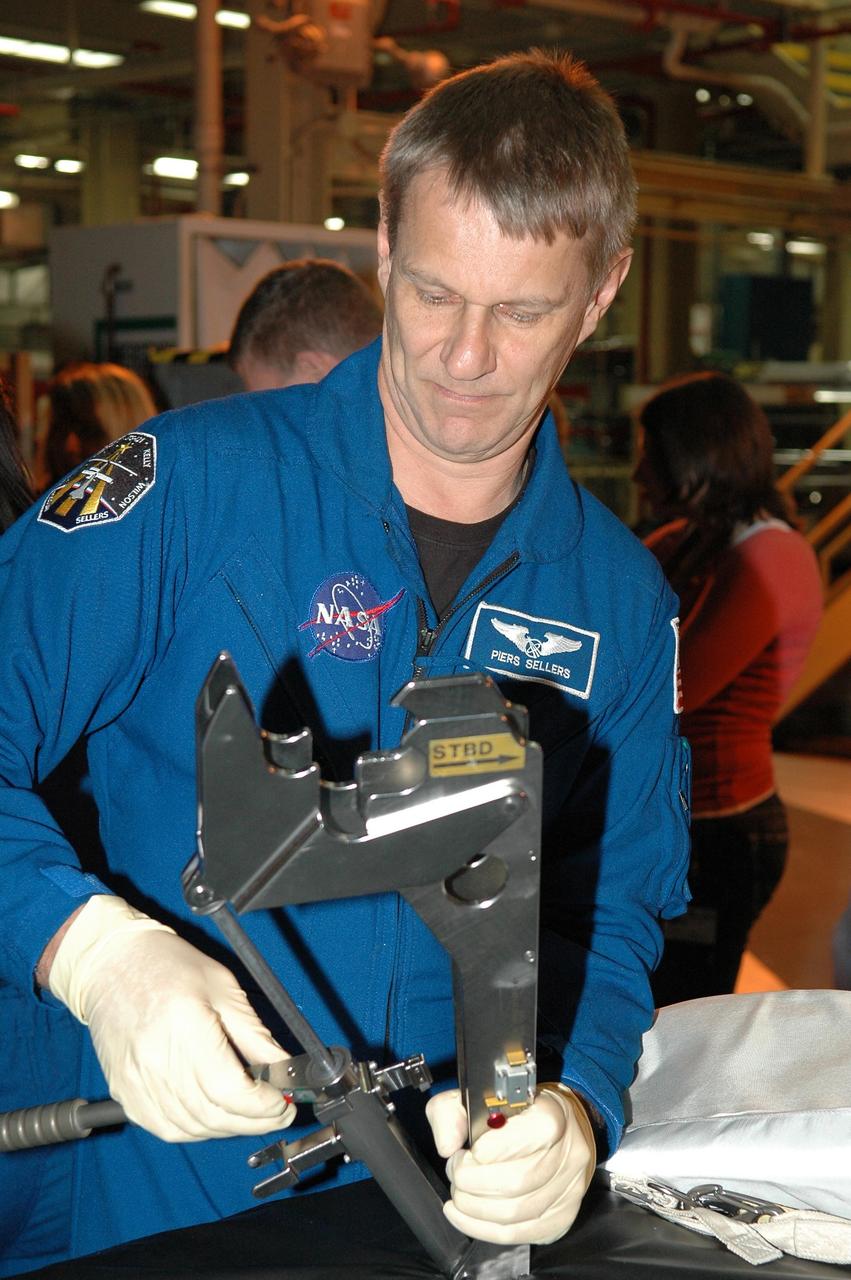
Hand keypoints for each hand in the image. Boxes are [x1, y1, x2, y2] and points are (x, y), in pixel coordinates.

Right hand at [48, 895, 296, 1141]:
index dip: (262, 1106)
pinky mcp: (124, 1093)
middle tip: (278, 1112)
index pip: (229, 1090)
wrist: (112, 963)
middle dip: (254, 1122)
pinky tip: (214, 1116)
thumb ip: (255, 1035)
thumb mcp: (224, 988)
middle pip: (213, 1115)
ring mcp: (136, 1082)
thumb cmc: (169, 965)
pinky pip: (165, 1128)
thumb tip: (285, 1067)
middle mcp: (156, 1061)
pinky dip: (196, 1129)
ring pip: (191, 1128)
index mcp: (186, 1027)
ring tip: (250, 1114)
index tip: (284, 1103)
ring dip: (227, 1128)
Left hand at [425, 1084, 595, 1244]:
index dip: (492, 1149)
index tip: (468, 1151)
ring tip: (460, 1191)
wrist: (556, 1129)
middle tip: (456, 1172)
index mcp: (552, 1116)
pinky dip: (481, 1228)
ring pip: (514, 1213)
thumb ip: (453, 1111)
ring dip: (473, 1207)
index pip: (530, 1136)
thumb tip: (447, 1145)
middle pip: (516, 1181)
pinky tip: (464, 1215)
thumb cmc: (514, 1114)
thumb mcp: (477, 1097)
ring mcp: (567, 1191)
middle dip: (472, 1181)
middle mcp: (568, 1154)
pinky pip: (516, 1234)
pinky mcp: (560, 1219)